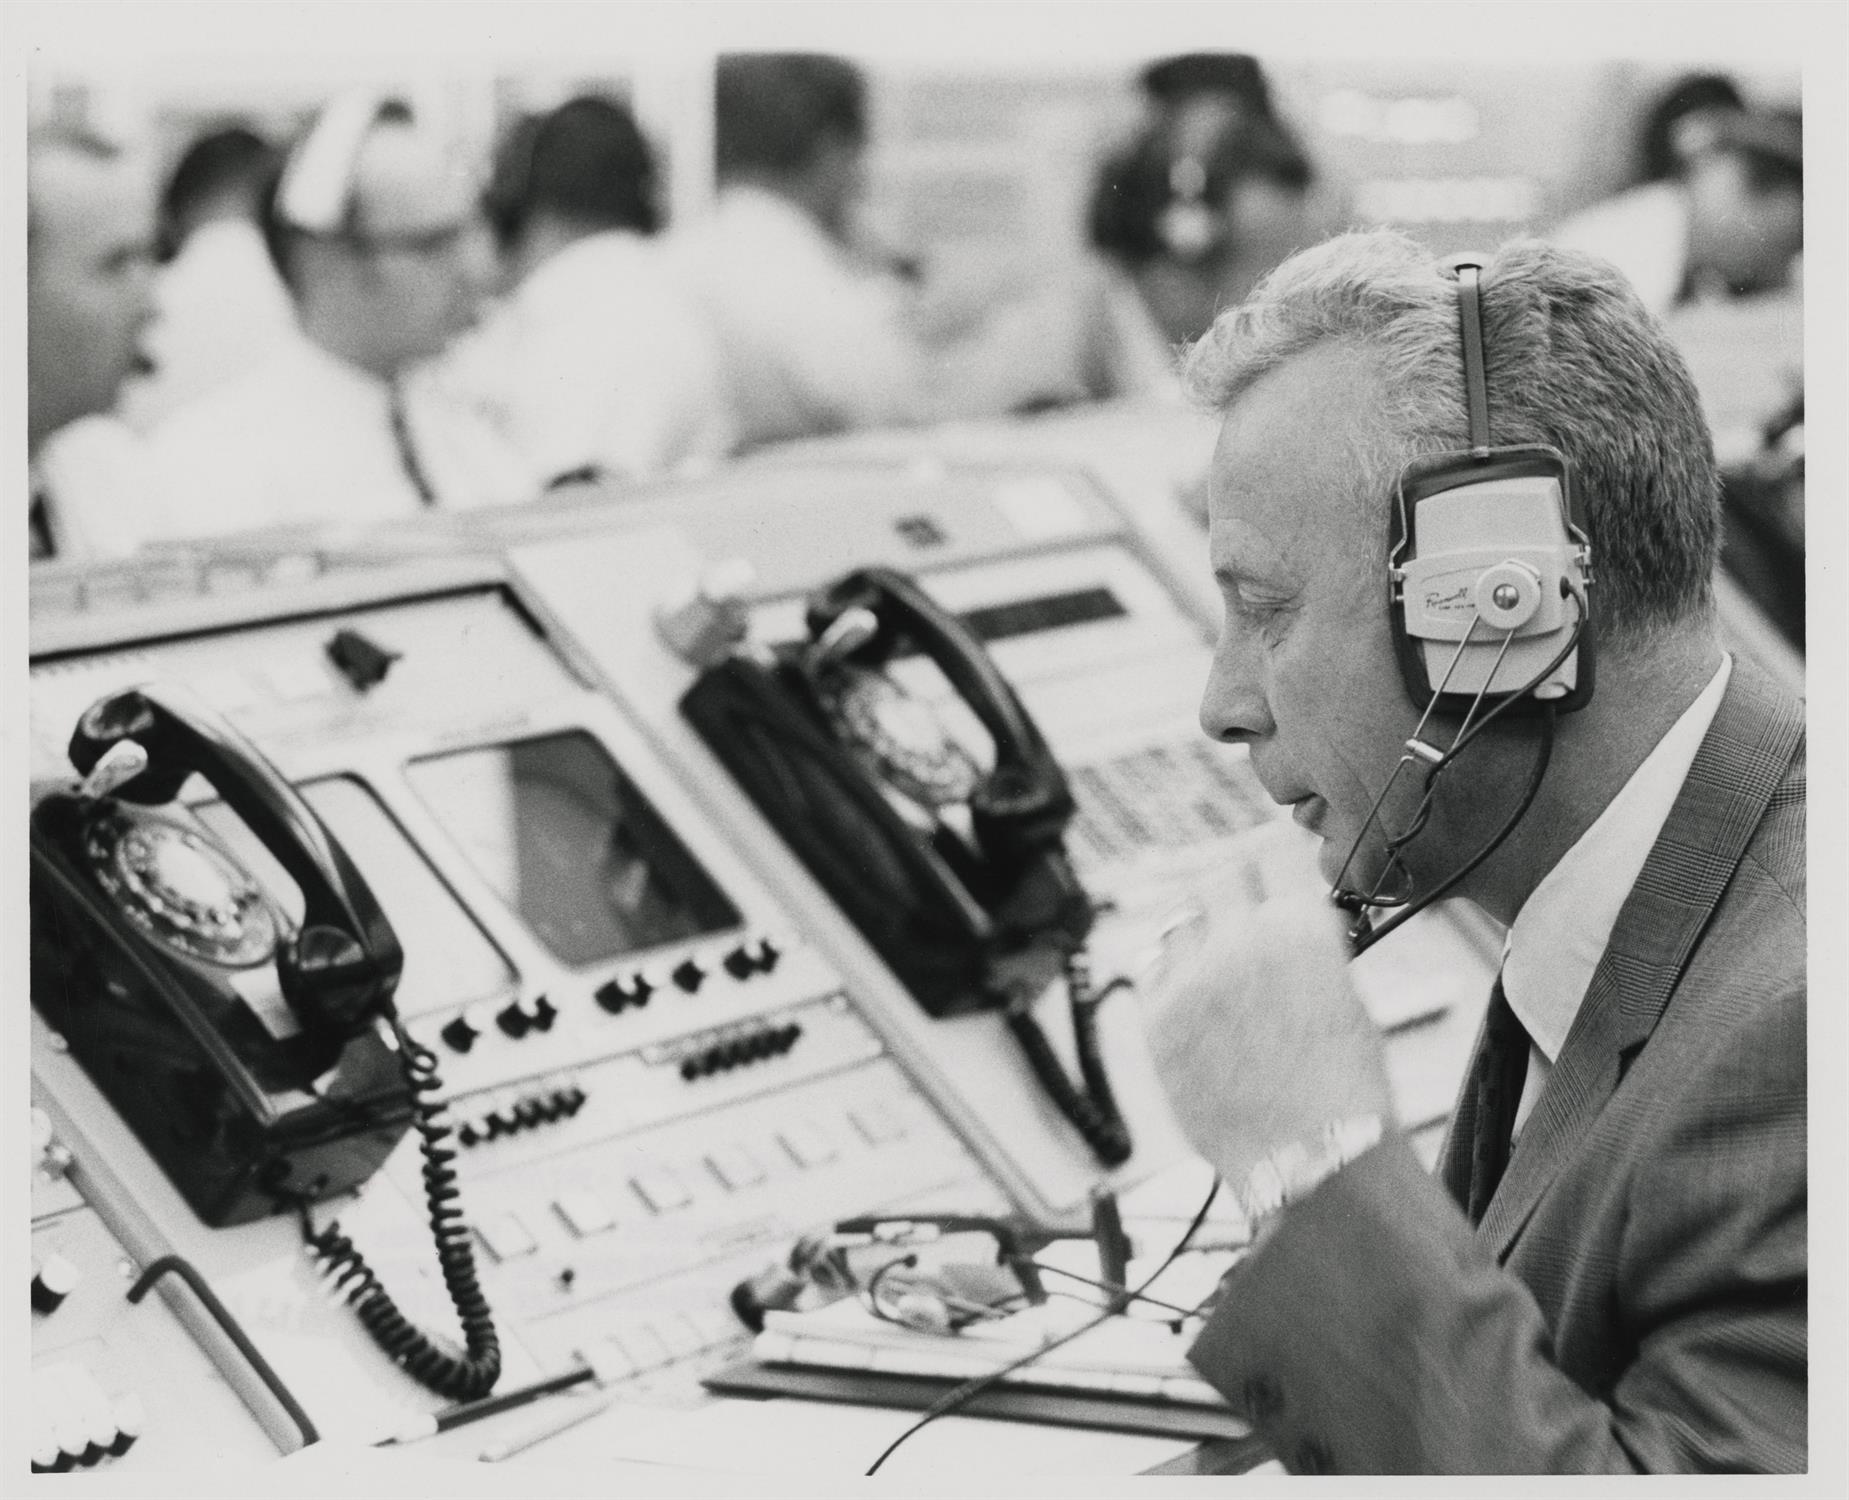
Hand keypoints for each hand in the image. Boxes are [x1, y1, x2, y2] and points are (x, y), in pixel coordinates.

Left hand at [1141, 827, 1395, 1191]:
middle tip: (1239, 903)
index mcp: (1299, 927)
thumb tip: (1280, 916)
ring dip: (1199, 926)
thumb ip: (1306, 943)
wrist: (1314, 1161)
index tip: (1270, 867)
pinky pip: (1152, 968)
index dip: (1272, 859)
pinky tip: (1190, 987)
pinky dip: (1170, 969)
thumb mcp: (1346, 992)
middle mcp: (1239, 940)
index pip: (1272, 852)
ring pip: (1180, 918)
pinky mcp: (1157, 1020)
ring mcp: (1191, 979)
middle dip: (1233, 885)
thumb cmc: (1347, 1087)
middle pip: (1218, 874)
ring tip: (1215, 951)